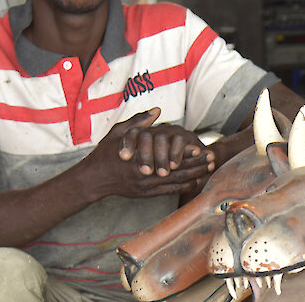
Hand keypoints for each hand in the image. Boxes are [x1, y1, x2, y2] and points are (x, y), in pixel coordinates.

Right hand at [74, 108, 213, 199]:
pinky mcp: (145, 194)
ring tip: (208, 169)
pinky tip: (195, 182)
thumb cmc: (105, 153)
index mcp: (140, 157)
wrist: (93, 179)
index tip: (201, 147)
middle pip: (176, 170)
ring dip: (193, 175)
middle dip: (196, 164)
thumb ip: (138, 122)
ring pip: (175, 181)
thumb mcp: (119, 132)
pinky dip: (183, 187)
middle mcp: (145, 173)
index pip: (169, 155)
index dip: (187, 152)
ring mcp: (146, 186)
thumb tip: (157, 111)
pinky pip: (168, 191)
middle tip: (212, 158)